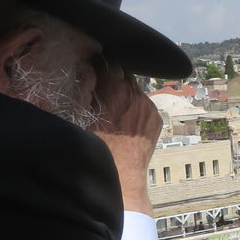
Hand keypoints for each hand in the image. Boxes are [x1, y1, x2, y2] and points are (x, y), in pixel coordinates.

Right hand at [90, 64, 160, 213]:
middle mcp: (135, 95)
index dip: (97, 63)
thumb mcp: (82, 118)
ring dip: (124, 91)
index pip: (106, 63)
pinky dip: (135, 106)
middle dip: (112, 75)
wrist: (124, 176)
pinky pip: (144, 103)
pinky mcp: (156, 118)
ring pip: (134, 88)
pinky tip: (126, 120)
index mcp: (115, 92)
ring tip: (114, 107)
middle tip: (102, 84)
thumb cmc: (97, 150)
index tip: (91, 64)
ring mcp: (149, 106)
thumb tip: (87, 70)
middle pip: (122, 72)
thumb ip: (85, 91)